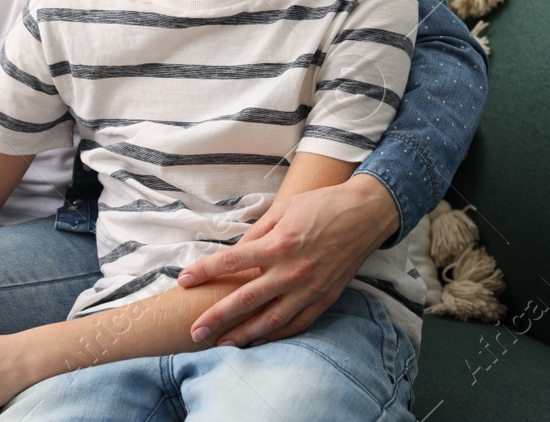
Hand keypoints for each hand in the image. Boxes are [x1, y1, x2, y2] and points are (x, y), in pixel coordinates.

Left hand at [176, 174, 399, 347]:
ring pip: (271, 320)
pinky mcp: (325, 298)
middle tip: (195, 331)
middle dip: (217, 317)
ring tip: (221, 344)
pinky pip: (297, 324)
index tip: (183, 281)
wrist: (366, 214)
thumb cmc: (322, 205)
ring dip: (244, 335)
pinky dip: (276, 335)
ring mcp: (310, 288)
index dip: (204, 271)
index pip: (231, 262)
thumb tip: (237, 252)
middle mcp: (293, 271)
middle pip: (246, 300)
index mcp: (279, 244)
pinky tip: (259, 341)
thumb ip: (257, 233)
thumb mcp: (283, 208)